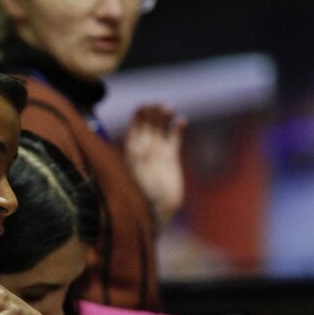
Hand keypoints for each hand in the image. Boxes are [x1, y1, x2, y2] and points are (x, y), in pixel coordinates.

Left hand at [123, 104, 186, 229]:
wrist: (157, 208)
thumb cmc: (142, 193)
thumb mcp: (136, 172)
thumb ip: (137, 156)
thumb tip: (133, 142)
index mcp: (131, 148)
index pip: (134, 124)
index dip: (140, 114)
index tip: (146, 107)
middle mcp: (144, 146)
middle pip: (148, 122)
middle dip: (152, 112)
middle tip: (159, 106)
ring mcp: (158, 150)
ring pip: (160, 126)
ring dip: (164, 116)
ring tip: (168, 109)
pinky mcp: (171, 156)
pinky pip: (174, 137)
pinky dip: (178, 127)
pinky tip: (182, 120)